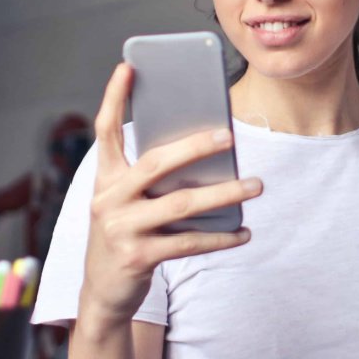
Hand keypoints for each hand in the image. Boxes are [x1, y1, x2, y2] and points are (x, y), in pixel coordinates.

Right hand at [78, 63, 261, 324]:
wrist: (103, 292)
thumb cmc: (125, 234)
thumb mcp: (126, 202)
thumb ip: (151, 179)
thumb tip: (206, 154)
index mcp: (105, 178)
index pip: (105, 130)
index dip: (113, 97)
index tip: (127, 66)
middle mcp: (108, 199)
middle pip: (155, 163)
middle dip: (194, 147)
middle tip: (228, 136)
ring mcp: (122, 229)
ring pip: (181, 204)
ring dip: (224, 193)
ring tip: (255, 185)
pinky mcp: (138, 257)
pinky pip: (189, 243)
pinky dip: (220, 238)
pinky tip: (244, 231)